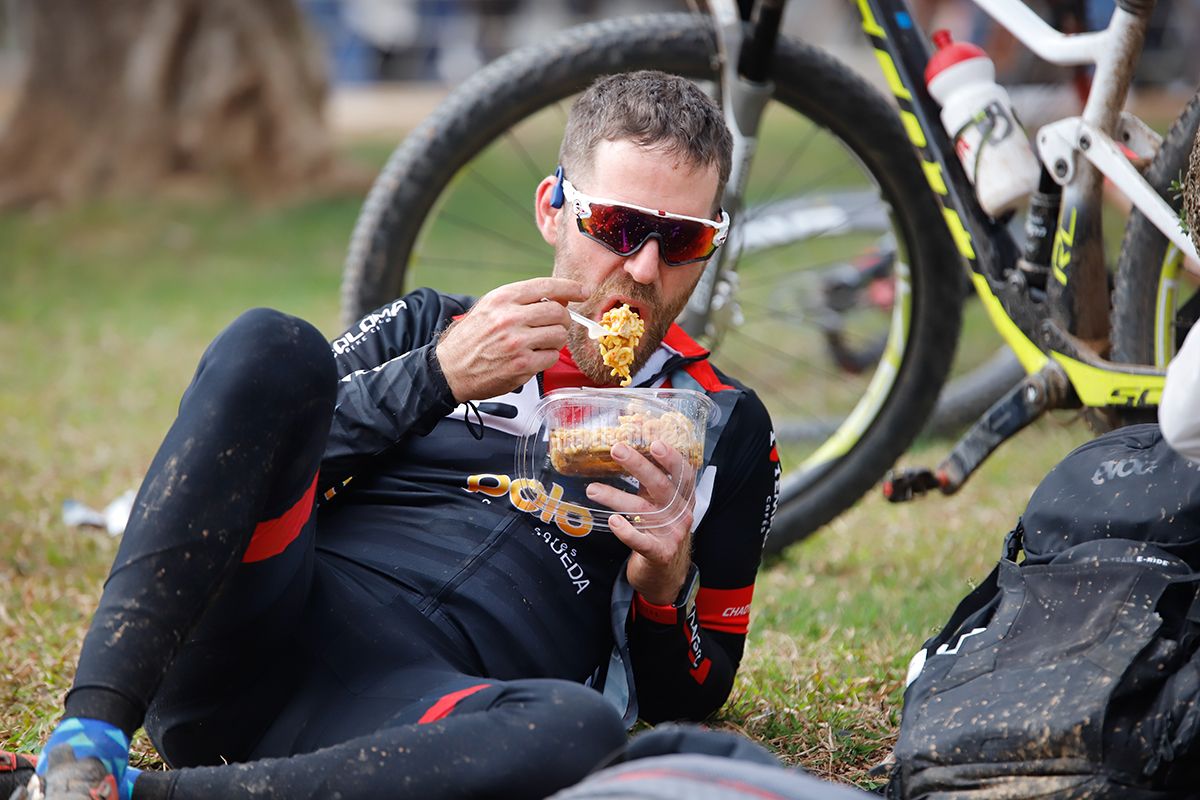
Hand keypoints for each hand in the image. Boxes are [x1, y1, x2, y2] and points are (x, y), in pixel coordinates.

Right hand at [436, 277, 586, 400]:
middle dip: (562, 320)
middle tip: (555, 326)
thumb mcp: (491, 308)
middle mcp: (510, 317)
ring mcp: (517, 342)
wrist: (450, 369)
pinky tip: (533, 357)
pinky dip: (547, 357)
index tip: (583, 291)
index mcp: (503, 298)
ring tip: (539, 344)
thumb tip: (560, 297)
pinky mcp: (522, 364)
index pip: (546, 286)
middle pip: (558, 312)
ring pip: (559, 335)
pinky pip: (552, 357)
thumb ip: (523, 301)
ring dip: (555, 340)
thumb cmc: (471, 339)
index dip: (570, 287)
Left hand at [585, 440, 695, 604]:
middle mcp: (680, 513)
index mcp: (683, 498)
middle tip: (617, 449)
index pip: (683, 474)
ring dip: (616, 497)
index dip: (671, 458)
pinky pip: (642, 541)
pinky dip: (627, 532)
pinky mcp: (660, 554)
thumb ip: (649, 483)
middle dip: (638, 466)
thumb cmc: (660, 532)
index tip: (654, 443)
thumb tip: (627, 450)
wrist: (666, 575)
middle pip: (661, 486)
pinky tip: (613, 522)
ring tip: (593, 490)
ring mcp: (672, 534)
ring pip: (643, 511)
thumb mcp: (660, 505)